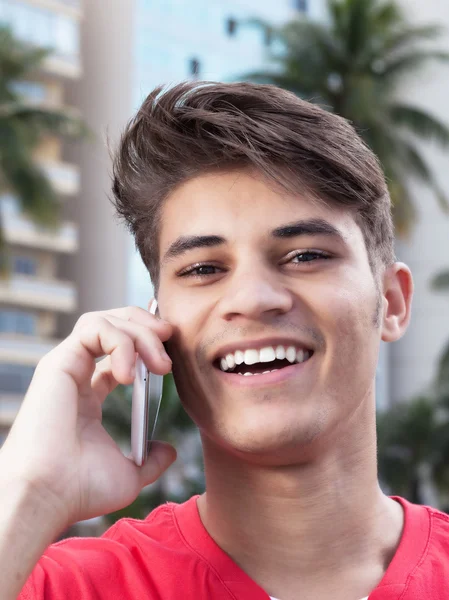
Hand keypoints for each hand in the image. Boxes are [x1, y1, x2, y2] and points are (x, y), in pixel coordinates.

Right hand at [0, 305, 175, 531]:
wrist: (48, 496)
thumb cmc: (79, 490)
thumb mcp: (129, 474)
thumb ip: (151, 459)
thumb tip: (169, 451)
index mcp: (88, 397)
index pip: (118, 353)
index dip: (147, 346)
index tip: (169, 361)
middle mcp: (76, 376)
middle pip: (113, 326)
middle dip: (147, 327)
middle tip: (170, 343)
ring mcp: (67, 366)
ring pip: (105, 320)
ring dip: (140, 333)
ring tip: (159, 364)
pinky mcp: (59, 361)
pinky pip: (95, 328)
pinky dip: (121, 342)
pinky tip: (130, 376)